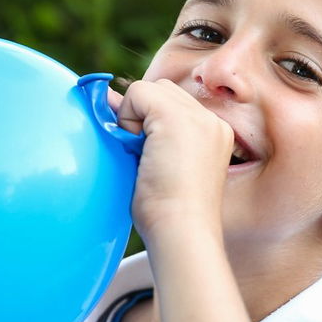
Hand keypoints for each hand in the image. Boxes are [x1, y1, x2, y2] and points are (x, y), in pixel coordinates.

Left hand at [107, 79, 232, 243]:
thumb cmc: (168, 215)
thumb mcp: (158, 166)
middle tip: (142, 156)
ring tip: (143, 156)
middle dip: (143, 115)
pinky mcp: (175, 116)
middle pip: (163, 91)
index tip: (143, 152)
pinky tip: (136, 150)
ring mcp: (197, 116)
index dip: (149, 122)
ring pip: (150, 89)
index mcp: (215, 135)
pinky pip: (137, 92)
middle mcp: (212, 121)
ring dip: (135, 116)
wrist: (181, 232)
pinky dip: (126, 117)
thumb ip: (143, 133)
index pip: (175, 105)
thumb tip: (107, 98)